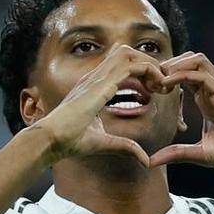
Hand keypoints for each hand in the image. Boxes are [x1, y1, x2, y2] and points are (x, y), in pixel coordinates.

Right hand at [30, 44, 170, 167]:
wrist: (53, 139)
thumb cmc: (70, 141)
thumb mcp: (105, 143)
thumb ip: (126, 147)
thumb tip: (146, 160)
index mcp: (95, 86)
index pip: (122, 67)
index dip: (141, 74)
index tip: (154, 92)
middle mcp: (96, 77)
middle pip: (127, 53)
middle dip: (148, 64)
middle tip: (160, 85)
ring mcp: (98, 77)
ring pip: (130, 54)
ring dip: (150, 65)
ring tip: (160, 85)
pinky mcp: (102, 83)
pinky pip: (132, 66)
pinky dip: (148, 71)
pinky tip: (156, 88)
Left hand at [147, 52, 213, 180]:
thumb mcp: (199, 154)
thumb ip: (176, 153)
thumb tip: (151, 161)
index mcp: (206, 101)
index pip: (184, 76)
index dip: (166, 77)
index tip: (149, 89)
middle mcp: (213, 92)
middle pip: (189, 61)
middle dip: (168, 65)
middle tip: (151, 81)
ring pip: (197, 61)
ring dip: (176, 65)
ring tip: (159, 80)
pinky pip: (203, 76)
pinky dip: (183, 75)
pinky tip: (168, 85)